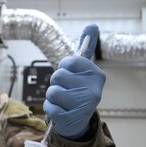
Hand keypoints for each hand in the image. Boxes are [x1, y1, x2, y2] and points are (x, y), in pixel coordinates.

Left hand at [43, 24, 104, 138]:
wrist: (78, 121)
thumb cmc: (77, 91)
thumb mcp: (83, 71)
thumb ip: (85, 49)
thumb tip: (92, 25)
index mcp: (96, 75)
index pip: (69, 61)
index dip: (64, 67)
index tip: (69, 74)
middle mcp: (93, 90)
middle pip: (58, 76)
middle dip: (56, 83)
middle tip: (66, 90)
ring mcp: (83, 106)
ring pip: (52, 92)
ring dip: (52, 96)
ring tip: (63, 101)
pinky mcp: (71, 119)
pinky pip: (49, 107)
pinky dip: (51, 109)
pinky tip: (60, 111)